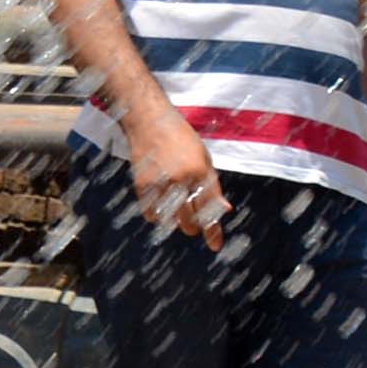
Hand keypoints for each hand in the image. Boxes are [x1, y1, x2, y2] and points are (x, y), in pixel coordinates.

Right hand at [119, 103, 229, 249]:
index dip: (213, 231)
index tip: (215, 246)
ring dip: (174, 219)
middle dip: (192, 224)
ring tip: (173, 201)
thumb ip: (212, 186)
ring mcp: (160, 182)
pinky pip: (151, 214)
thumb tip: (224, 211)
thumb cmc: (181, 139)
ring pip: (169, 221)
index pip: (210, 209)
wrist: (149, 121)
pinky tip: (160, 200)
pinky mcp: (142, 184)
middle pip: (189, 221)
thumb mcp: (204, 158)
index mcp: (200, 171)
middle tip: (190, 216)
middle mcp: (181, 179)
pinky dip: (156, 213)